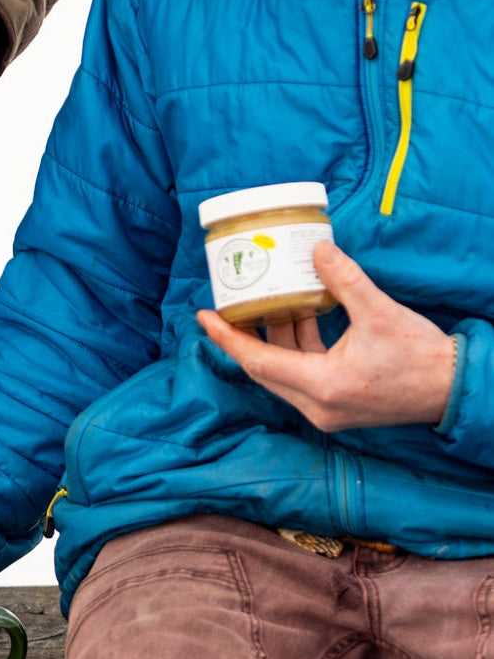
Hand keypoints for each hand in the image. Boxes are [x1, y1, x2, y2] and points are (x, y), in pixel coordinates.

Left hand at [196, 240, 455, 430]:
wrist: (454, 389)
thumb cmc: (421, 357)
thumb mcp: (381, 313)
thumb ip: (345, 280)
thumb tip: (316, 249)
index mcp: (322, 386)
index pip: (257, 361)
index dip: (227, 337)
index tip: (203, 316)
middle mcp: (317, 405)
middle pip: (263, 369)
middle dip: (242, 336)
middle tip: (223, 307)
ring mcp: (325, 410)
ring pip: (281, 372)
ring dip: (271, 339)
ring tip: (260, 303)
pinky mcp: (335, 406)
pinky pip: (300, 375)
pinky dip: (293, 347)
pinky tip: (294, 316)